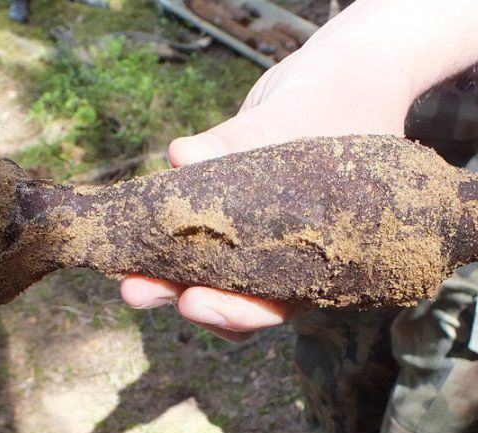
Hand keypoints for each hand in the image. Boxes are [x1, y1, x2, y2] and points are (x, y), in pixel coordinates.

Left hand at [120, 0, 477, 340]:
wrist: (350, 75)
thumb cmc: (342, 103)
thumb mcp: (297, 120)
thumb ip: (242, 140)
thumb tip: (182, 156)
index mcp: (317, 256)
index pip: (274, 304)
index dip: (232, 312)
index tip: (193, 302)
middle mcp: (284, 255)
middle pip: (232, 298)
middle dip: (182, 296)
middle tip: (137, 290)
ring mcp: (254, 233)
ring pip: (208, 272)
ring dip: (164, 275)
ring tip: (126, 277)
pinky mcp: (228, 206)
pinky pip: (193, 229)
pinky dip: (164, 229)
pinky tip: (131, 223)